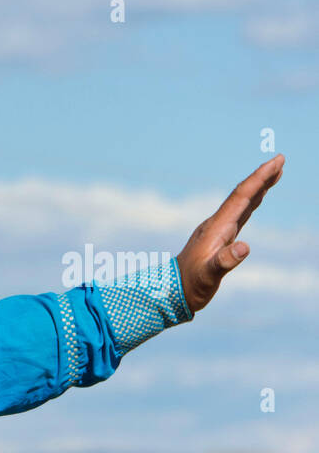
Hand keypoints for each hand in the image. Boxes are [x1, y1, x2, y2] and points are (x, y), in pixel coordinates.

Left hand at [176, 154, 283, 312]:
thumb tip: (245, 247)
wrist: (171, 292)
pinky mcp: (218, 238)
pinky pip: (238, 214)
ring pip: (241, 203)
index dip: (259, 179)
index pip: (241, 197)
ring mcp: (217, 230)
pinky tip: (256, 201)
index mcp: (216, 228)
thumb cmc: (191, 285)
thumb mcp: (208, 275)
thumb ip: (224, 261)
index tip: (276, 162)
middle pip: (242, 195)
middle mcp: (216, 225)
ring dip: (258, 188)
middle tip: (280, 160)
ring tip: (275, 174)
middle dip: (261, 178)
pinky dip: (250, 203)